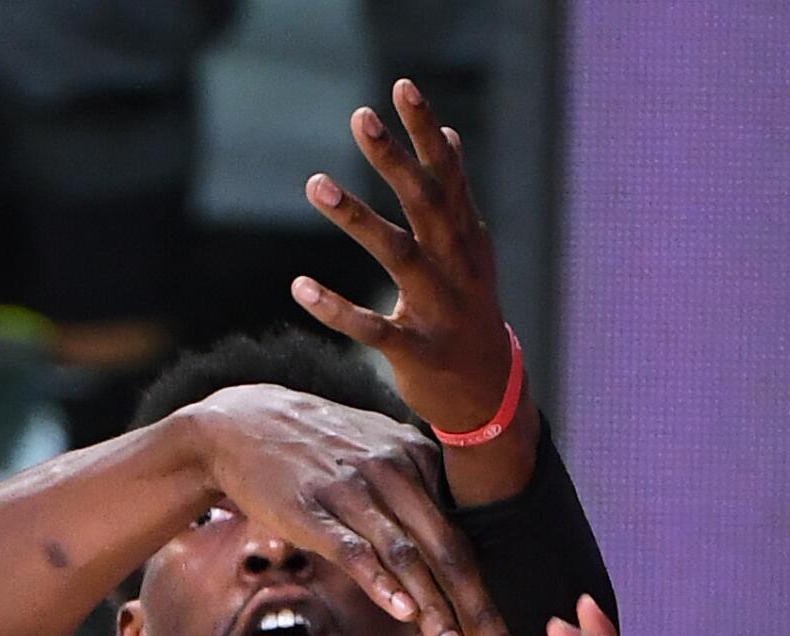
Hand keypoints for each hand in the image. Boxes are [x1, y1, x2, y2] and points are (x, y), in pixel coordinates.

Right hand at [191, 384, 515, 635]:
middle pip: (446, 551)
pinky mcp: (313, 509)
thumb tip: (438, 549)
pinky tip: (402, 613)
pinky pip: (354, 549)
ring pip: (406, 556)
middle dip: (476, 612)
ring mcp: (353, 490)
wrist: (243, 424)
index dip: (484, 596)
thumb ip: (410, 495)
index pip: (460, 539)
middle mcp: (393, 472)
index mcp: (417, 461)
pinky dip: (380, 581)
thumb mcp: (374, 454)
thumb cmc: (313, 450)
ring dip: (434, 609)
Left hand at [293, 78, 515, 438]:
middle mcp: (454, 266)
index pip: (447, 174)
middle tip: (359, 117)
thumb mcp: (472, 251)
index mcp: (465, 239)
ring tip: (315, 182)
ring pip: (396, 253)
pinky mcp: (415, 351)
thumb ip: (455, 196)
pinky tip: (299, 287)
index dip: (426, 131)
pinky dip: (335, 309)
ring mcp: (436, 309)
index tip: (401, 87)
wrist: (489, 394)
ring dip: (356, 218)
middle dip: (394, 158)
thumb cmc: (470, 312)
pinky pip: (370, 329)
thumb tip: (447, 134)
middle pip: (424, 202)